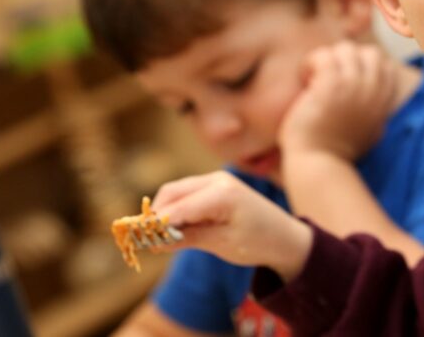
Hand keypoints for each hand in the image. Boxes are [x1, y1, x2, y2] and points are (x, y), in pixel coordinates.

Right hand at [150, 171, 311, 280]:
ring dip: (164, 211)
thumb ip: (188, 239)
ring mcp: (217, 179)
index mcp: (223, 194)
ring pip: (177, 191)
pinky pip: (187, 193)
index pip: (179, 208)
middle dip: (156, 215)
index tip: (138, 240)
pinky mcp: (216, 185)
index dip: (156, 225)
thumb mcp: (221, 244)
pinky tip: (173, 228)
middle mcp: (218, 180)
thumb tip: (154, 242)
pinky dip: (176, 208)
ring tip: (157, 237)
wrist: (285, 237)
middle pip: (172, 193)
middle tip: (144, 239)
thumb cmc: (258, 242)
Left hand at [278, 41, 398, 161]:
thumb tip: (379, 100)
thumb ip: (376, 110)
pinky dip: (311, 63)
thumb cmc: (336, 153)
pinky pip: (324, 56)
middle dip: (348, 60)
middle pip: (369, 53)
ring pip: (345, 49)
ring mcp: (354, 86)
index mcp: (383, 102)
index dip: (363, 66)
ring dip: (327, 61)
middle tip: (329, 78)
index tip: (344, 80)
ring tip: (313, 79)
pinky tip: (305, 80)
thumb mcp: (370, 131)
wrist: (319, 165)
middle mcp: (373, 91)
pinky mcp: (331, 85)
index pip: (385, 65)